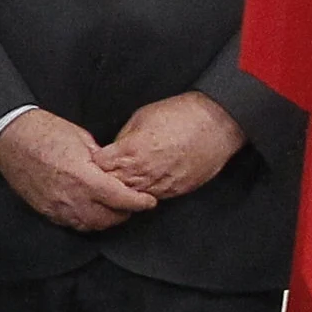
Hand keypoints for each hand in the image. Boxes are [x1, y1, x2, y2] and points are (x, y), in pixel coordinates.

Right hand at [0, 108, 158, 233]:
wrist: (10, 136)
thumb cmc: (44, 131)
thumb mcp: (83, 139)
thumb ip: (102, 160)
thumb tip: (115, 171)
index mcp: (83, 176)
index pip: (120, 199)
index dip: (139, 203)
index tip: (149, 202)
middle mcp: (71, 196)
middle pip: (108, 218)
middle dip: (125, 213)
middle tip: (133, 204)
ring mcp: (56, 206)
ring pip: (91, 225)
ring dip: (106, 220)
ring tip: (113, 209)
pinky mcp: (45, 210)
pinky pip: (72, 224)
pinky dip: (86, 221)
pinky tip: (91, 211)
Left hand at [93, 91, 244, 204]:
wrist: (216, 123)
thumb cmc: (180, 114)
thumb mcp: (140, 117)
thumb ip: (123, 139)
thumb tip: (114, 151)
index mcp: (130, 151)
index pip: (99, 167)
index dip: (95, 163)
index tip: (96, 160)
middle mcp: (143, 173)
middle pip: (112, 186)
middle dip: (106, 180)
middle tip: (105, 174)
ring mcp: (160, 185)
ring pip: (131, 197)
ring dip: (126, 190)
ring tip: (125, 180)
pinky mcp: (176, 191)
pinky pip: (153, 197)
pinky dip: (146, 192)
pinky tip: (145, 183)